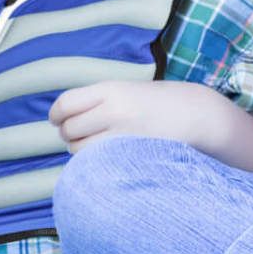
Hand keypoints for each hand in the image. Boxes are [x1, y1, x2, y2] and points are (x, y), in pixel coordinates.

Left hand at [48, 80, 233, 152]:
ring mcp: (123, 135)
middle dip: (69, 134)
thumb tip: (61, 119)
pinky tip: (107, 157)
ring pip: (81, 150)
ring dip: (82, 151)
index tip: (56, 121)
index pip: (66, 104)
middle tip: (80, 135)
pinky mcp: (131, 156)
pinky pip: (98, 164)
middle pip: (69, 129)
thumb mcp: (126, 90)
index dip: (56, 115)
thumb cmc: (156, 103)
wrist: (197, 115)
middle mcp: (114, 110)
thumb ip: (96, 101)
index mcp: (111, 89)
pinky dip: (96, 163)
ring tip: (97, 146)